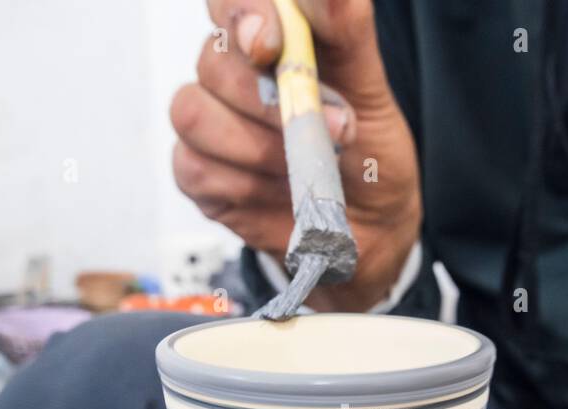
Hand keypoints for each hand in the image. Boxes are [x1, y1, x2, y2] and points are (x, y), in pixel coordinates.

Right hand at [172, 0, 420, 311]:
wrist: (370, 227)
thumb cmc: (366, 150)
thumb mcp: (372, 88)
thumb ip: (347, 31)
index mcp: (268, 36)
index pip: (230, 1)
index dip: (243, 13)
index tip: (269, 46)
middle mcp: (230, 73)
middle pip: (213, 62)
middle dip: (270, 100)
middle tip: (335, 126)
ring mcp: (208, 122)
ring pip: (195, 114)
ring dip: (258, 144)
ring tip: (308, 164)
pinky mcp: (198, 173)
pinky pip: (195, 168)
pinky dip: (243, 183)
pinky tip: (278, 190)